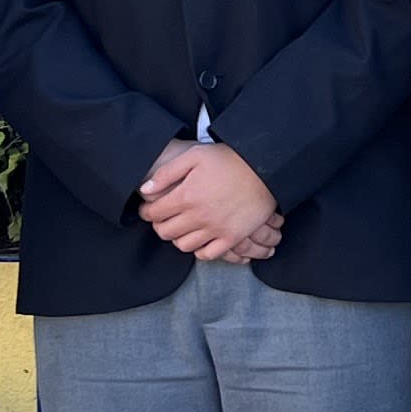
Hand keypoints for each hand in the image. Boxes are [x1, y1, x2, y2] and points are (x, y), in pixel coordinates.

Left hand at [139, 140, 281, 262]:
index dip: (146, 211)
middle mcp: (198, 216)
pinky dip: (199, 250)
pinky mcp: (232, 237)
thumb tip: (145, 190)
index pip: (154, 213)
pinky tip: (200, 240)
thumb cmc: (229, 160)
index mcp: (186, 196)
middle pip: (166, 232)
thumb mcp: (195, 156)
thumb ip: (167, 173)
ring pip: (184, 245)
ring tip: (181, 228)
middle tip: (163, 218)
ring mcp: (215, 229)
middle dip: (159, 225)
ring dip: (178, 238)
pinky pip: (208, 254)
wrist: (265, 169)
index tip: (148, 209)